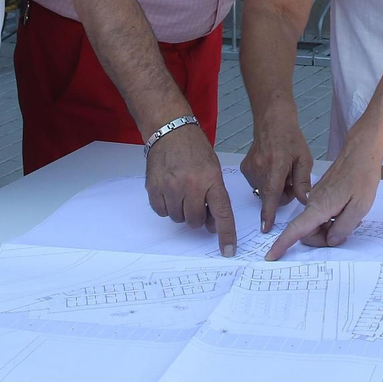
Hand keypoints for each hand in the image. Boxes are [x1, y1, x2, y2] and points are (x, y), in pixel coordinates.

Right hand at [146, 123, 236, 255]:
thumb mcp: (213, 169)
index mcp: (211, 180)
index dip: (226, 234)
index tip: (228, 251)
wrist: (170, 130)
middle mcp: (191, 185)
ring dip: (182, 211)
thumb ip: (214, 196)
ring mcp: (170, 187)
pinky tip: (170, 190)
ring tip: (182, 190)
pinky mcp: (154, 188)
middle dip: (198, 216)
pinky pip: (162, 211)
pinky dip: (167, 206)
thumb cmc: (195, 149)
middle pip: (196, 221)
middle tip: (197, 201)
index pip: (222, 213)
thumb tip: (211, 225)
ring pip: (178, 218)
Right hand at [241, 104, 312, 232]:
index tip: (265, 227)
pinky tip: (271, 167)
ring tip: (281, 170)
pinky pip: (257, 185)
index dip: (269, 213)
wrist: (272, 122)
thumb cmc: (291, 138)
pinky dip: (266, 181)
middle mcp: (260, 168)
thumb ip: (303, 182)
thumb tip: (304, 202)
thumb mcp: (304, 159)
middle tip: (291, 179)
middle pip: (270, 196)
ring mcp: (250, 169)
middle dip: (282, 194)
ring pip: (264, 192)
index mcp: (277, 165)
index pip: (272, 194)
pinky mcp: (245, 169)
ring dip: (274, 187)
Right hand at [265, 137, 380, 259]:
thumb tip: (330, 240)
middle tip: (346, 232)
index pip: (296, 229)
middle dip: (323, 239)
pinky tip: (347, 211)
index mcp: (319, 207)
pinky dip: (331, 219)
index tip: (270, 256)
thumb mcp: (359, 208)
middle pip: (308, 232)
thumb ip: (343, 228)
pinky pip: (320, 215)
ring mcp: (316, 198)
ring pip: (315, 224)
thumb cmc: (362, 177)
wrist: (361, 153)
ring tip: (351, 218)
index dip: (282, 245)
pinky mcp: (321, 195)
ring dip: (329, 228)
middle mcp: (313, 203)